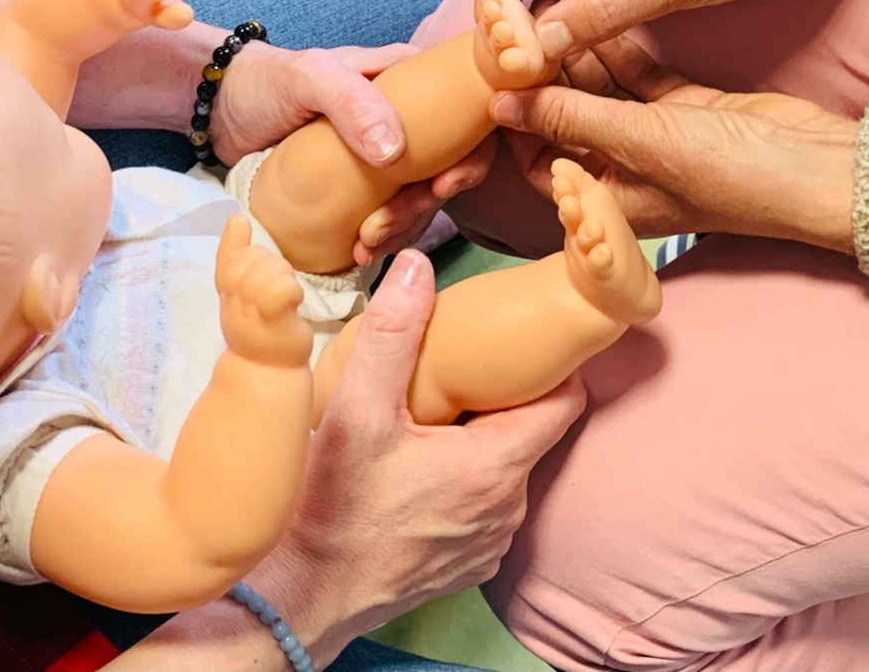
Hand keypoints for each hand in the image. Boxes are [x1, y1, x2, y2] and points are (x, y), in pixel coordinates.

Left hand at [212, 41, 496, 261]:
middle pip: (449, 167)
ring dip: (404, 228)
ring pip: (422, 198)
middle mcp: (411, 119)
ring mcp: (389, 157)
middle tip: (384, 227)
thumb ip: (352, 103)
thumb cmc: (268, 81)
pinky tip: (359, 251)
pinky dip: (384, 237)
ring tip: (366, 246)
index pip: (467, 115)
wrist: (223, 111)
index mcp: (412, 82)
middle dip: (425, 205)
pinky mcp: (366, 189)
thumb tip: (396, 152)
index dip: (470, 155)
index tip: (443, 187)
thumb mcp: (309, 76)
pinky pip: (392, 215)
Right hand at [215, 214, 311, 365]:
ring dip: (284, 278)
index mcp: (226, 291)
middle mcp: (233, 301)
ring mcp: (252, 311)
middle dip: (271, 265)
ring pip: (269, 269)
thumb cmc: (259, 327)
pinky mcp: (275, 320)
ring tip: (286, 299)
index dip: (245, 254)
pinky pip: (281, 289)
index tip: (248, 252)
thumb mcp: (240, 291)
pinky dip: (290, 290)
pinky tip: (294, 302)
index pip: (229, 257)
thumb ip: (234, 256)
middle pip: (253, 258)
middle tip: (278, 290)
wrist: (267, 372)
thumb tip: (236, 217)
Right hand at [252, 249, 586, 666]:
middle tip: (467, 367)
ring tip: (439, 412)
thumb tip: (416, 269)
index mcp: (495, 465)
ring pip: (507, 468)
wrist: (302, 600)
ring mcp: (488, 541)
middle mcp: (507, 508)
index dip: (554, 366)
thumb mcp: (356, 411)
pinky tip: (422, 466)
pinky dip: (466, 479)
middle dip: (506, 396)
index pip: (566, 400)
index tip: (527, 343)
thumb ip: (393, 335)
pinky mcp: (466, 564)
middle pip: (532, 431)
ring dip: (483, 439)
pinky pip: (484, 505)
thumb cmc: (331, 509)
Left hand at [491, 33, 859, 251]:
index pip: (540, 164)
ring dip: (579, 60)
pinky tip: (594, 21)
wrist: (814, 166)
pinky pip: (635, 78)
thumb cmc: (729, 173)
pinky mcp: (680, 109)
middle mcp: (624, 171)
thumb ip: (569, 117)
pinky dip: (618, 54)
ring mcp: (653, 138)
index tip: (498, 77)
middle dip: (545, 82)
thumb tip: (502, 102)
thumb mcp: (639, 142)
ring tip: (550, 18)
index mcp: (606, 200)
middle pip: (567, 122)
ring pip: (600, 94)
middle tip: (520, 35)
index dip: (517, 123)